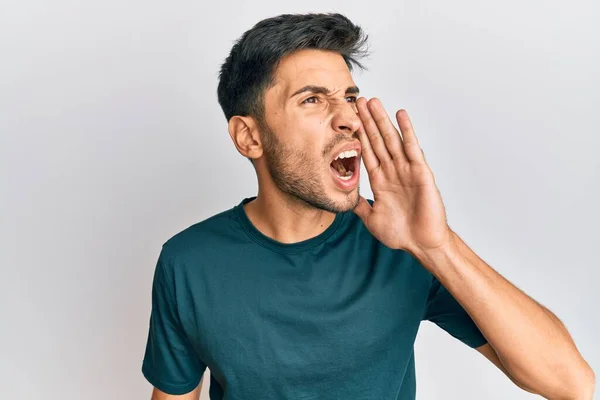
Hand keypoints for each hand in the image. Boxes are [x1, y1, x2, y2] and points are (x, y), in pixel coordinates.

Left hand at [353, 97, 450, 252]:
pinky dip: (407, 131)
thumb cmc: (401, 233)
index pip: (367, 152)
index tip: (349, 120)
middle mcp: (392, 171)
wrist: (421, 244)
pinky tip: (401, 115)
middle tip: (358, 100)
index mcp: (380, 181)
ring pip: (392, 139)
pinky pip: (412, 148)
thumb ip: (359, 206)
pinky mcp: (420, 172)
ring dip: (382, 120)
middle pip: (378, 140)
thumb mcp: (371, 219)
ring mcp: (406, 170)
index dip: (358, 135)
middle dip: (367, 121)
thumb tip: (346, 197)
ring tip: (374, 102)